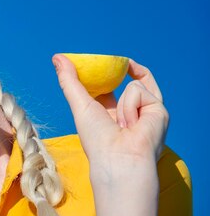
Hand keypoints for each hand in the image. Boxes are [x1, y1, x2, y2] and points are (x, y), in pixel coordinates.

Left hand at [52, 54, 168, 166]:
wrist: (119, 159)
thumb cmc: (97, 139)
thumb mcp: (80, 104)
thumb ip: (69, 80)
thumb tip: (56, 57)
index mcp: (110, 113)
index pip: (108, 87)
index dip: (104, 74)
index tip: (94, 63)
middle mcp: (130, 112)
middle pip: (131, 80)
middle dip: (126, 68)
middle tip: (119, 62)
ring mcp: (147, 111)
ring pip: (133, 85)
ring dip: (122, 105)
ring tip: (122, 125)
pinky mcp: (159, 110)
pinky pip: (139, 90)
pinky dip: (131, 105)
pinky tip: (133, 124)